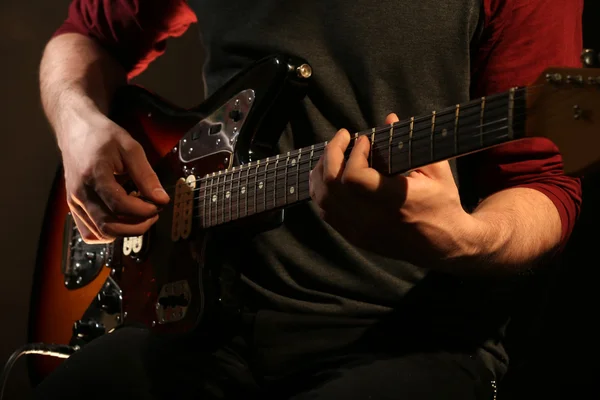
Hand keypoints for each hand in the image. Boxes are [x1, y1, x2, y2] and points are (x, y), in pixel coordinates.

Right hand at [60, 114, 169, 242]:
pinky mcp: (74, 208)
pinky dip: (110, 232)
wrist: (76, 130)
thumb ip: (146, 175)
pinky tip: (122, 217)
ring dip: (126, 230)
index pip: (119, 205)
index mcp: (93, 174)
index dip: (143, 210)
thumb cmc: (102, 136)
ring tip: (139, 213)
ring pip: (101, 233)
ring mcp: (74, 202)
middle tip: (153, 213)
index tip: (158, 205)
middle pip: (109, 225)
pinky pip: (91, 233)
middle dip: (138, 226)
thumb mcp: (130, 148)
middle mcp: (80, 192)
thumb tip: (161, 199)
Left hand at [309, 113, 476, 263]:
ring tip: (334, 154)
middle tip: (343, 138)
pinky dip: (323, 190)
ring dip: (322, 171)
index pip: (353, 177)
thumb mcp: (436, 172)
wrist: (442, 246)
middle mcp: (371, 219)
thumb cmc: (442, 204)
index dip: (354, 154)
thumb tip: (389, 118)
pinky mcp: (354, 237)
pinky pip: (326, 212)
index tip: (365, 139)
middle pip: (330, 186)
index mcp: (394, 202)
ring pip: (322, 199)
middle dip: (331, 154)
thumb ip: (410, 144)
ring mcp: (359, 231)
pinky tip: (334, 175)